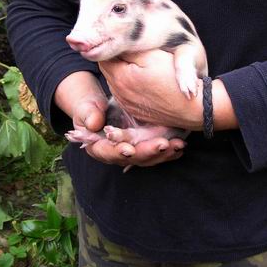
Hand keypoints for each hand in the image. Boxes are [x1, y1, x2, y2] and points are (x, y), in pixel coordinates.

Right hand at [71, 94, 185, 166]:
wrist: (100, 109)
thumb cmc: (90, 108)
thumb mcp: (86, 108)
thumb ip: (88, 114)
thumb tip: (94, 124)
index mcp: (98, 148)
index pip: (108, 153)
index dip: (119, 152)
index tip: (129, 149)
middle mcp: (117, 155)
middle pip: (133, 158)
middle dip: (148, 152)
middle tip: (162, 144)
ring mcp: (132, 153)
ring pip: (148, 158)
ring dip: (164, 154)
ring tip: (177, 145)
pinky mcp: (144, 147)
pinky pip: (157, 153)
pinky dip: (170, 151)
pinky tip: (180, 146)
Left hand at [99, 50, 203, 130]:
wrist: (191, 107)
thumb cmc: (174, 79)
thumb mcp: (152, 56)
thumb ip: (129, 48)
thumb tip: (113, 43)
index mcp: (120, 77)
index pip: (103, 57)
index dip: (112, 46)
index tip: (123, 41)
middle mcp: (119, 93)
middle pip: (108, 70)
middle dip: (115, 59)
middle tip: (131, 50)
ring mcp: (127, 104)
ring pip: (115, 82)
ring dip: (122, 72)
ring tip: (139, 65)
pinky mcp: (135, 111)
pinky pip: (125, 94)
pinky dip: (129, 85)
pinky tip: (144, 80)